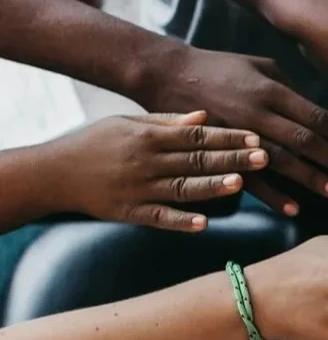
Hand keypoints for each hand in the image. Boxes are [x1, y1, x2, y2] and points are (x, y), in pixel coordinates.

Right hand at [41, 112, 264, 230]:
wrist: (52, 172)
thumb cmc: (94, 143)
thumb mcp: (127, 124)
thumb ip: (166, 122)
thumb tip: (204, 116)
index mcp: (148, 136)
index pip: (196, 135)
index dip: (227, 137)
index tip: (255, 137)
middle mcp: (145, 161)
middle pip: (196, 160)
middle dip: (231, 159)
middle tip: (265, 157)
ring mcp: (138, 188)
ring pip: (183, 188)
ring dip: (213, 187)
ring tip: (241, 184)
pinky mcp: (129, 212)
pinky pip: (160, 218)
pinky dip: (182, 221)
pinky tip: (205, 223)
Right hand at [137, 45, 327, 215]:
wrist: (165, 74)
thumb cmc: (220, 69)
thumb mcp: (260, 65)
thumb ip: (292, 88)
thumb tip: (320, 112)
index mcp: (272, 90)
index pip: (319, 117)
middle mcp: (259, 112)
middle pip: (307, 141)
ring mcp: (238, 132)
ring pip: (283, 160)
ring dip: (312, 179)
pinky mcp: (218, 150)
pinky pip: (249, 177)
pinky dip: (273, 195)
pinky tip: (295, 208)